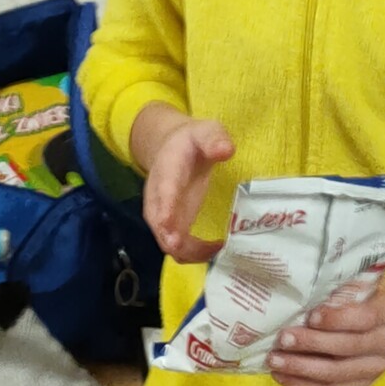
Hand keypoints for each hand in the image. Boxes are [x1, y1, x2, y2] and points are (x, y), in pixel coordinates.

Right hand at [140, 117, 234, 262]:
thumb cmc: (192, 142)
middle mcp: (158, 198)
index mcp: (166, 171)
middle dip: (174, 239)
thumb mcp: (205, 132)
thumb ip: (213, 138)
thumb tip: (226, 150)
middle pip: (160, 224)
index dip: (166, 209)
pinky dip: (194, 254)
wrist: (172, 148)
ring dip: (190, 252)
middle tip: (201, 249)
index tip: (168, 224)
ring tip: (217, 249)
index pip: (164, 191)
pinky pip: (178, 247)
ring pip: (168, 242)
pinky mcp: (172, 226)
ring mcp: (162, 215)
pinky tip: (216, 249)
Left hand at [269, 280, 384, 385]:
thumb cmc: (378, 296)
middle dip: (311, 345)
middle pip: (345, 349)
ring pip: (335, 374)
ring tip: (274, 361)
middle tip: (282, 339)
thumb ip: (346, 290)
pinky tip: (282, 377)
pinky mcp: (364, 383)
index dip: (336, 319)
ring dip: (302, 369)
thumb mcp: (370, 285)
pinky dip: (304, 385)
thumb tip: (304, 292)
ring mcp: (375, 368)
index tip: (310, 316)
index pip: (363, 319)